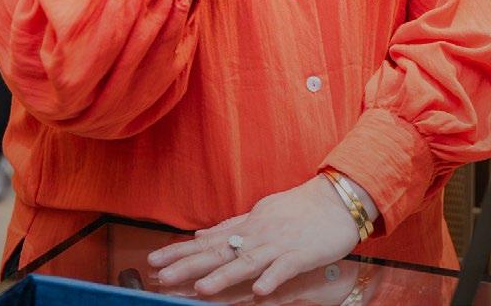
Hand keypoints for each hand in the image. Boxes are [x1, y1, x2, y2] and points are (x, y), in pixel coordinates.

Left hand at [148, 176, 360, 296]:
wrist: (337, 199)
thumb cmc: (299, 209)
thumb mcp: (261, 213)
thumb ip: (231, 227)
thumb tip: (200, 235)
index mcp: (247, 226)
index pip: (208, 241)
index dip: (180, 251)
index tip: (154, 260)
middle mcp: (257, 234)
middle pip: (219, 251)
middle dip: (188, 265)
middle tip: (160, 276)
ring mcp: (278, 244)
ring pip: (247, 261)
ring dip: (224, 276)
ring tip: (201, 289)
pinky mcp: (301, 254)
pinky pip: (284, 268)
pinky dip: (271, 278)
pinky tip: (258, 291)